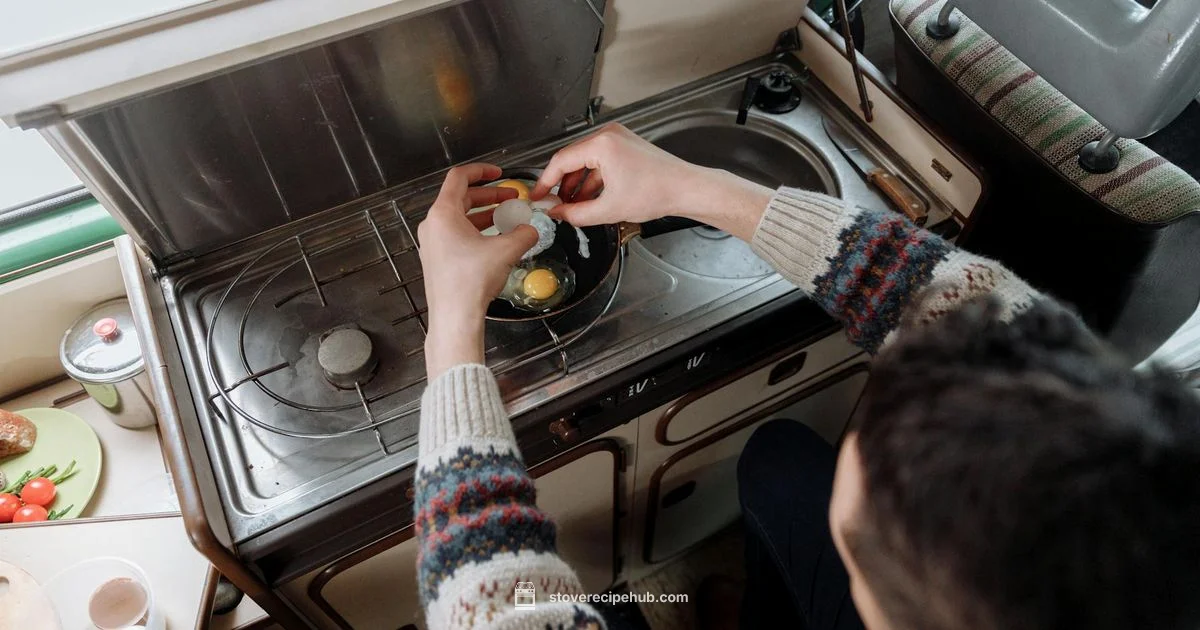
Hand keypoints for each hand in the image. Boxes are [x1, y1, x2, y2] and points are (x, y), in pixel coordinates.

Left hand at [418, 163, 537, 377]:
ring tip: (506, 219)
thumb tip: (531, 230)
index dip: (481, 171)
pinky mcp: (437, 260)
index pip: (459, 178)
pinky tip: (495, 242)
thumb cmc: (471, 281)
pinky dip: (476, 232)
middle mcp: (433, 225)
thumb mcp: (506, 251)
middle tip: (510, 198)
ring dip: (483, 215)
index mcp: (443, 214)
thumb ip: (523, 234)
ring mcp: (432, 244)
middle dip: (488, 196)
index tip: (498, 173)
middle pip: (460, 198)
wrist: (455, 317)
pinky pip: (456, 236)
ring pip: (459, 219)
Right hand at [530, 123, 772, 240]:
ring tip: (571, 207)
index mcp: (601, 144)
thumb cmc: (656, 193)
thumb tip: (556, 214)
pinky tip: (589, 199)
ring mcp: (618, 139)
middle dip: (562, 185)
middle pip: (572, 159)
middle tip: (553, 204)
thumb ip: (575, 213)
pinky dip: (593, 180)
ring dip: (578, 184)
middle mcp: (608, 135)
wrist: (686, 189)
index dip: (545, 181)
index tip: (538, 196)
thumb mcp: (608, 209)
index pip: (561, 161)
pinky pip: (600, 162)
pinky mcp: (626, 146)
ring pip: (586, 162)